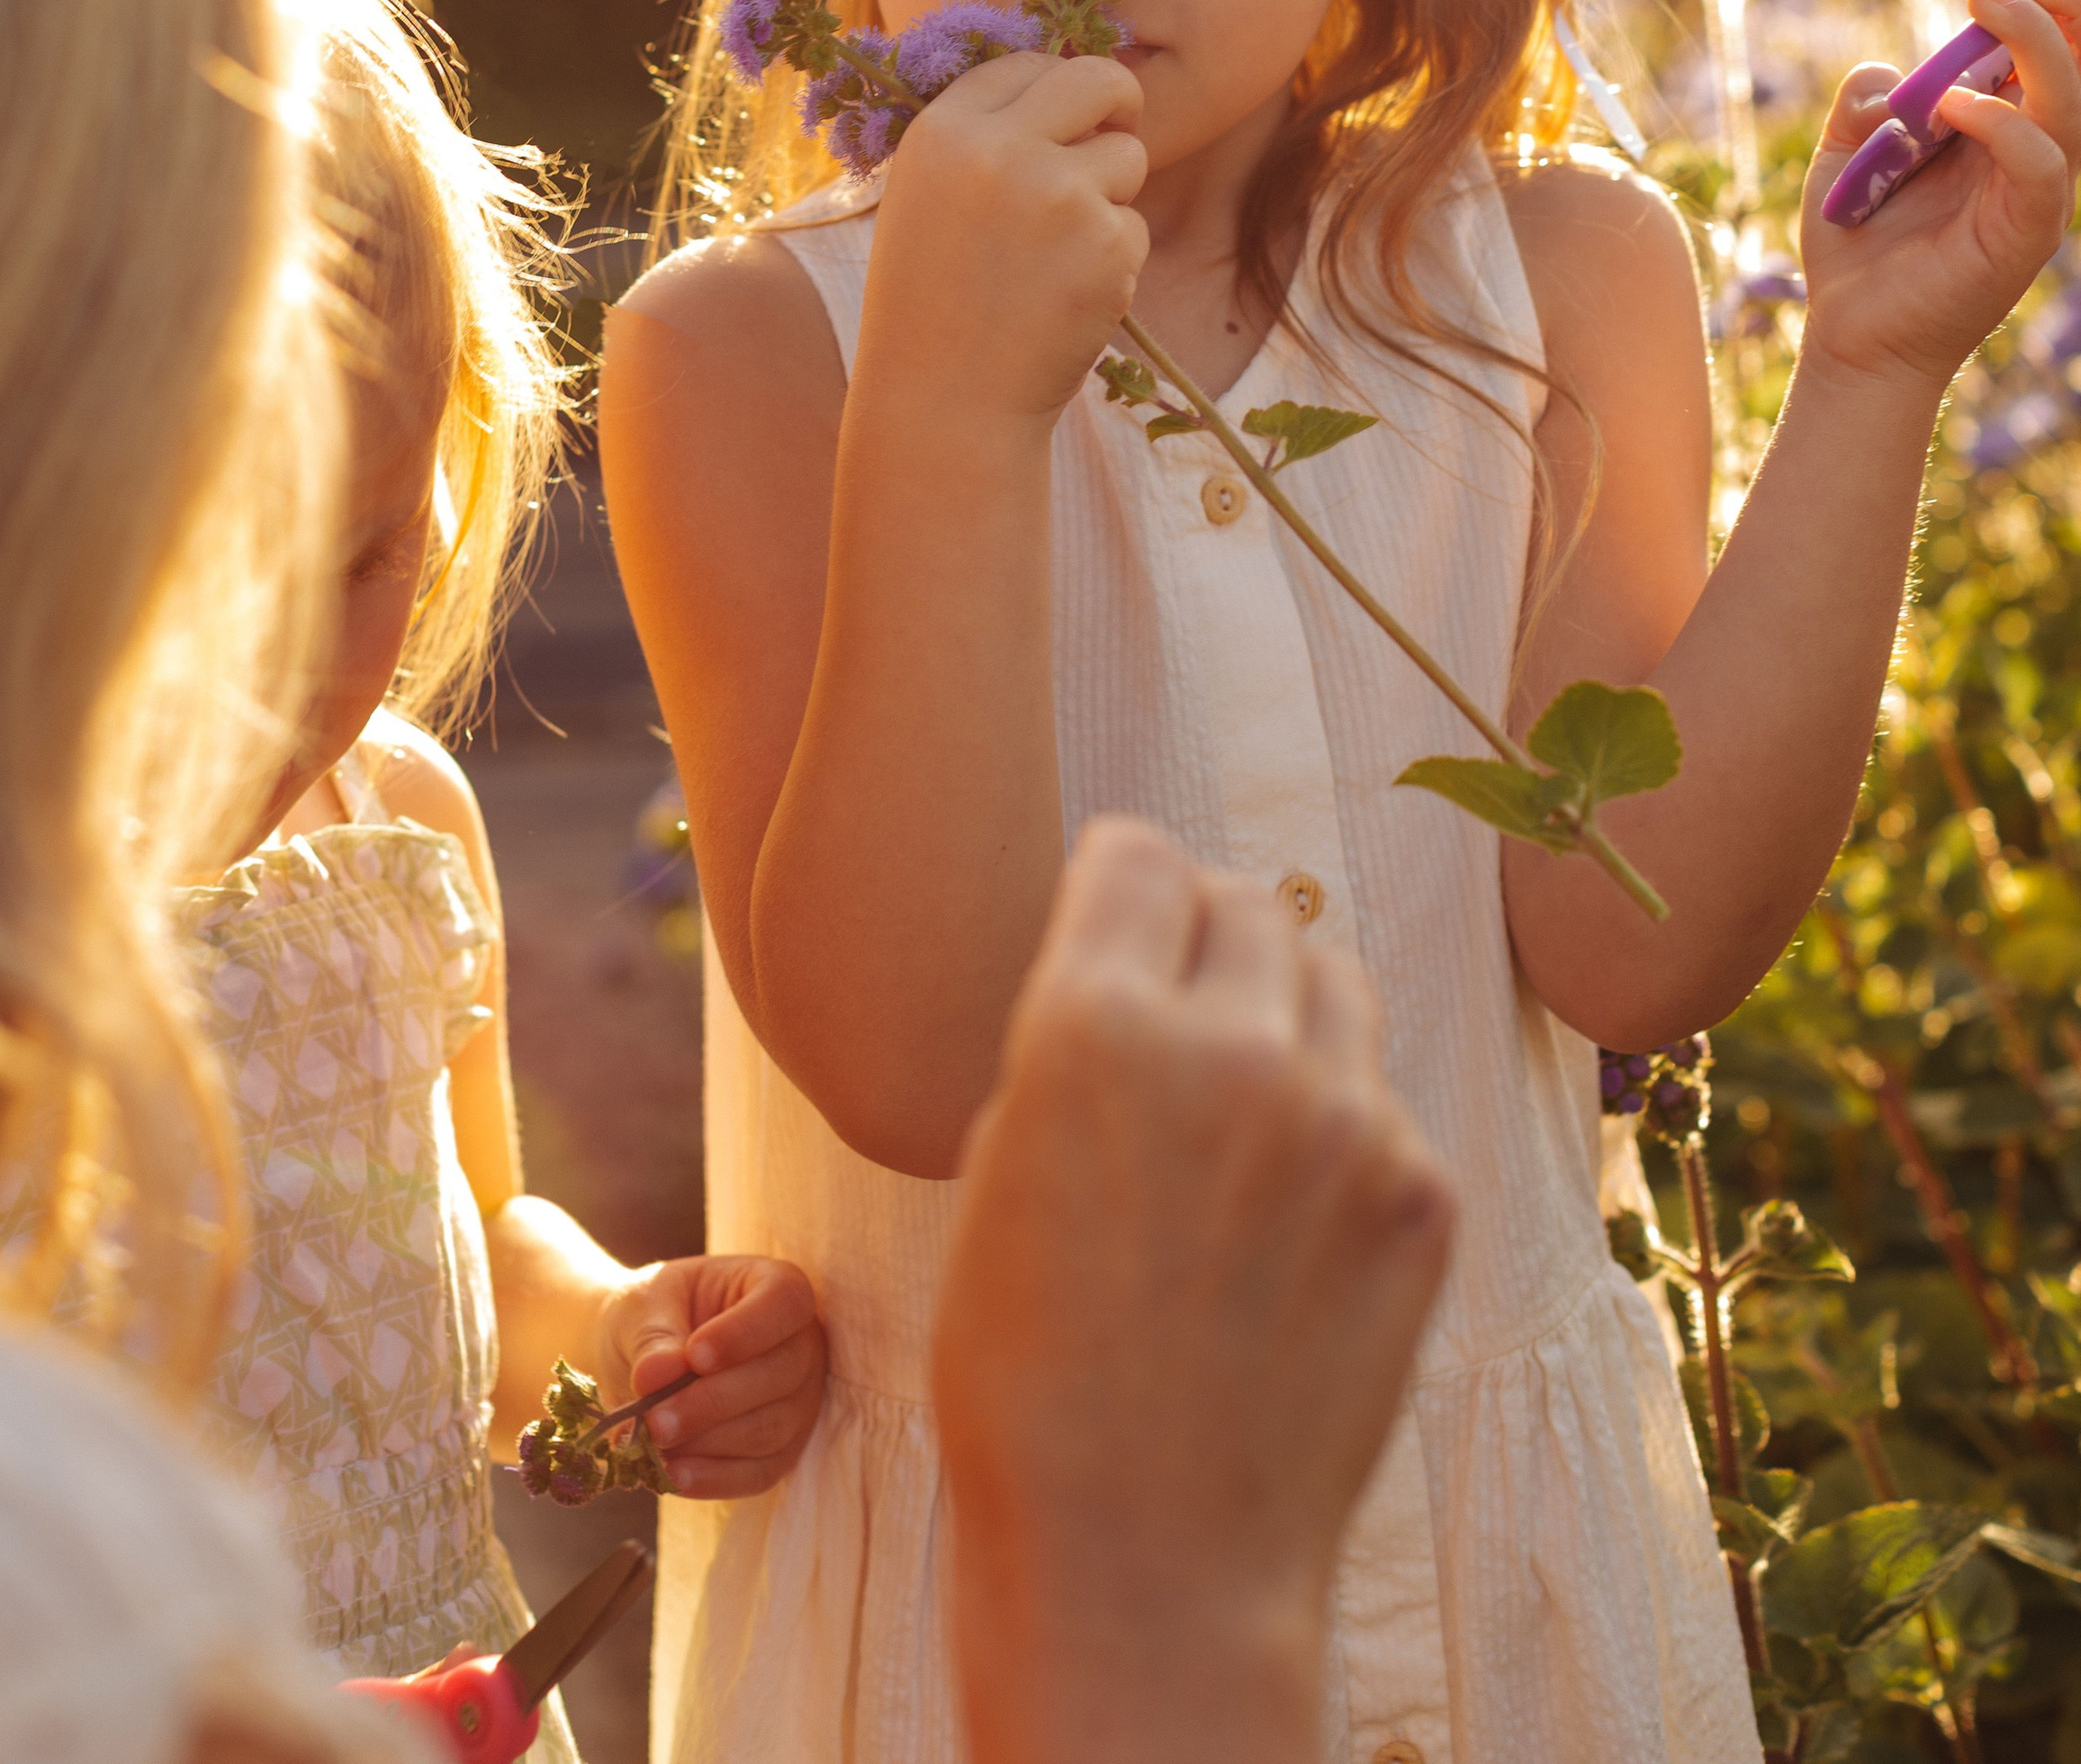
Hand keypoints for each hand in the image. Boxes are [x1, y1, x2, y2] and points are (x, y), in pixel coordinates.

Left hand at [595, 1253, 826, 1498]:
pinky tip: (672, 1476)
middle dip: (713, 1402)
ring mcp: (798, 1401)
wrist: (638, 1361)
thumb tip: (656, 1376)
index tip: (695, 1355)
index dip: (745, 1332)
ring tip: (652, 1445)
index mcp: (774, 1285)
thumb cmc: (649, 1318)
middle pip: (779, 1374)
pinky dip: (715, 1479)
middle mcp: (800, 1342)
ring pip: (770, 1429)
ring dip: (709, 1443)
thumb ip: (652, 1339)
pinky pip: (760, 1473)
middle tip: (655, 1421)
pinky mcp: (781, 1451)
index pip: (784, 1301)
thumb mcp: (641, 1309)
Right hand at [863, 48, 1148, 428]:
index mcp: (943, 132)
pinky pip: (1134, 227)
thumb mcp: (927, 199)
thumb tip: (1059, 86)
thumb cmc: (931, 305)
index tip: (1062, 118)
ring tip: (1054, 257)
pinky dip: (1113, 261)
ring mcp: (1060, 195)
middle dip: (1119, 100)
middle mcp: (1001, 150)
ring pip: (1127, 157)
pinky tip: (1064, 299)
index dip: (1051, 89)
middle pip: (1097, 77)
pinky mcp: (1109, 245)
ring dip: (1109, 197)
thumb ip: (982, 142)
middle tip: (1117, 129)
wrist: (946, 404)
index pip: (1024, 64)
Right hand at [932, 821, 1452, 1763]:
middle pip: (1250, 903)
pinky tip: (1289, 1220)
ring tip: (1245, 1104)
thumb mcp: (998, 1170)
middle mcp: (1235, 1048)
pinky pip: (1382, 1101)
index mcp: (1096, 1026)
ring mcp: (1347, 1122)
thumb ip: (1074, 1046)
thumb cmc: (1031, 1382)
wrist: (1146, 1564)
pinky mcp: (1422, 1195)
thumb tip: (1136, 973)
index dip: (1121, 883)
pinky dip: (1339, 1129)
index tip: (1119, 911)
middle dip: (1209, 938)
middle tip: (1183, 1009)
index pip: (1140, 856)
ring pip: (1334, 983)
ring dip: (1287, 1012)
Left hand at [1803, 0, 2080, 392]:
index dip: (2046, 3)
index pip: (2053, 53)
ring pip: (2070, 103)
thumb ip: (1866, 102)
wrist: (1849, 334)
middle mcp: (2027, 155)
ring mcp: (2031, 194)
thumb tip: (1889, 76)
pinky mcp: (2022, 234)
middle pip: (2080, 66)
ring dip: (2037, 40)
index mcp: (1999, 129)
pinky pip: (2039, 167)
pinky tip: (1949, 105)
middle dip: (2065, 3)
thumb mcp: (1844, 154)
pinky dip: (2002, 125)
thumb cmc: (1855, 244)